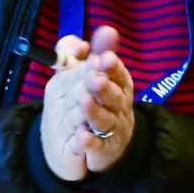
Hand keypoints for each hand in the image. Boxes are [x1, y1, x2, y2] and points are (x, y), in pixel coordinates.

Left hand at [39, 27, 134, 181]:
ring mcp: (111, 131)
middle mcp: (117, 109)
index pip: (118, 76)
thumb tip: (79, 41)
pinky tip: (82, 137)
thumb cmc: (83, 104)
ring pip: (104, 121)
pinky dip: (89, 142)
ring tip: (84, 101)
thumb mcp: (76, 78)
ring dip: (95, 111)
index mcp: (116, 87)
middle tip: (93, 77)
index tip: (104, 56)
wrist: (80, 145)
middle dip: (104, 87)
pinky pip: (96, 146)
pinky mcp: (100, 151)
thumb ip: (76, 56)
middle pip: (113, 97)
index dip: (112, 67)